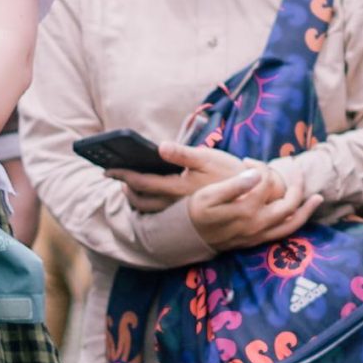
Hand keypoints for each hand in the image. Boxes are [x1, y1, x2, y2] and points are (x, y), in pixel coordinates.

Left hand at [109, 141, 249, 213]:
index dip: (122, 174)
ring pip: (150, 211)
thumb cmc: (230, 173)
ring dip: (136, 199)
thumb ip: (182, 153)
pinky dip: (151, 206)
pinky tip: (153, 196)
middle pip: (140, 201)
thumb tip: (160, 146)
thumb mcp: (208, 157)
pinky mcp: (189, 216)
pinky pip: (162, 214)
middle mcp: (176, 204)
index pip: (141, 182)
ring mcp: (182, 213)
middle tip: (118, 177)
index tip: (108, 168)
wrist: (254, 196)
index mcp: (177, 187)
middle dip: (126, 189)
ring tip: (132, 187)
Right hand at [188, 161, 316, 252]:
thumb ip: (235, 185)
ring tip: (318, 198)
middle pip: (288, 205)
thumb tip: (257, 174)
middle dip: (296, 187)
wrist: (188, 237)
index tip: (250, 160)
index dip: (261, 168)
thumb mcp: (209, 195)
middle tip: (299, 171)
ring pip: (290, 225)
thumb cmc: (197, 211)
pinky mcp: (256, 242)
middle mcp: (257, 225)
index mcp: (246, 210)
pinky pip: (282, 234)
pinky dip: (295, 223)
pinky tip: (300, 214)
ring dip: (306, 211)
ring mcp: (258, 235)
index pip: (266, 183)